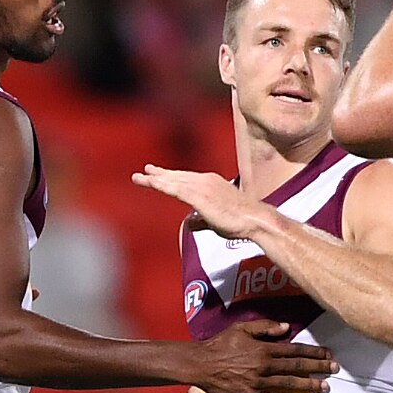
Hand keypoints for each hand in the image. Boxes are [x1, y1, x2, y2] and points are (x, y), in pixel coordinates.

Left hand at [134, 165, 266, 239]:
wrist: (254, 220)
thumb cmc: (240, 222)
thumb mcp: (215, 219)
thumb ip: (200, 219)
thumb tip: (189, 222)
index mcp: (210, 183)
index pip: (186, 178)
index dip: (170, 175)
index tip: (157, 173)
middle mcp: (205, 180)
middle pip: (177, 176)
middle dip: (159, 174)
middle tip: (144, 171)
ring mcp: (202, 187)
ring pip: (173, 181)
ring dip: (155, 179)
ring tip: (139, 178)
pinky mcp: (200, 196)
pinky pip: (176, 189)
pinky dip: (162, 185)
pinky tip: (151, 183)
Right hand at [193, 319, 335, 392]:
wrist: (200, 364)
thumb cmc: (219, 344)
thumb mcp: (241, 328)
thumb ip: (265, 327)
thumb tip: (286, 327)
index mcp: (264, 348)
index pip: (295, 349)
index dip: (313, 352)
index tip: (328, 354)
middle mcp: (265, 364)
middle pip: (297, 366)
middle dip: (318, 367)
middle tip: (335, 369)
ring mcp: (260, 381)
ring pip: (290, 383)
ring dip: (310, 385)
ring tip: (326, 387)